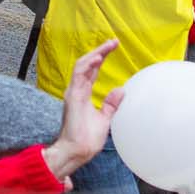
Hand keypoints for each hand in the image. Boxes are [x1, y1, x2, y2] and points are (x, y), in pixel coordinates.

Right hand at [44, 40, 123, 181]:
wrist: (78, 151)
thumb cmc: (88, 139)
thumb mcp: (105, 119)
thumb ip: (110, 105)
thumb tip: (121, 90)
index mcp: (83, 94)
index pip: (92, 70)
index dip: (101, 57)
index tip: (113, 47)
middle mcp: (77, 90)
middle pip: (87, 64)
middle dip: (100, 51)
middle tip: (114, 42)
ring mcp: (74, 92)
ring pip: (82, 65)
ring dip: (95, 54)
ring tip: (108, 46)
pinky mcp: (73, 96)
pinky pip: (79, 75)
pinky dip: (88, 65)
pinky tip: (99, 58)